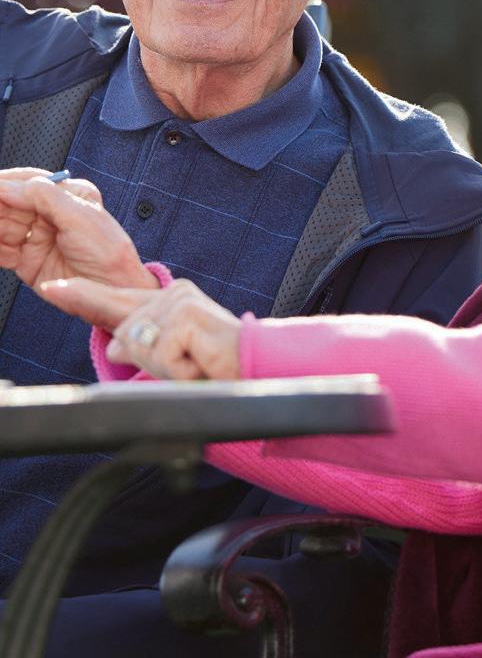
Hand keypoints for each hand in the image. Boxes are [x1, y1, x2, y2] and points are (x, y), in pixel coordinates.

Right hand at [0, 171, 156, 290]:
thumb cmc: (108, 253)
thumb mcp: (81, 218)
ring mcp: (36, 236)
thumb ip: (46, 197)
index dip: (4, 183)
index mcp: (68, 195)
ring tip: (0, 234)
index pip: (27, 182)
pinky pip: (2, 250)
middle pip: (9, 203)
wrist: (113, 290)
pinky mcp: (27, 259)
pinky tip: (4, 253)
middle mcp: (50, 213)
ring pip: (2, 225)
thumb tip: (11, 185)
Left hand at [39, 277, 241, 380]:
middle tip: (188, 365)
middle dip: (148, 359)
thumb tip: (115, 345)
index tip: (53, 289)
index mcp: (169, 300)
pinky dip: (177, 368)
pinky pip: (158, 352)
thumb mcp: (170, 357)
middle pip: (126, 332)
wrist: (254, 367)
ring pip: (139, 344)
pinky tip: (200, 363)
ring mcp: (181, 302)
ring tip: (195, 364)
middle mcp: (175, 293)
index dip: (84, 294)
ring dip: (165, 366)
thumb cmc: (216, 364)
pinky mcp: (186, 316)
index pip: (119, 298)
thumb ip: (138, 346)